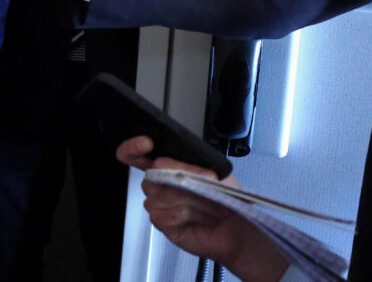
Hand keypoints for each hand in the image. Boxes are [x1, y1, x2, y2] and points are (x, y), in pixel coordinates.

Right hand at [116, 137, 287, 281]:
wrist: (239, 227)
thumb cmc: (228, 199)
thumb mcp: (213, 174)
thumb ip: (188, 168)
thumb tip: (170, 170)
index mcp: (170, 166)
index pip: (138, 153)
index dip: (133, 147)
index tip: (146, 144)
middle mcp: (161, 184)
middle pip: (149, 177)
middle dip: (179, 181)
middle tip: (203, 186)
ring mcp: (160, 203)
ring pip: (158, 196)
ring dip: (188, 200)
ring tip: (205, 205)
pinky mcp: (163, 223)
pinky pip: (162, 215)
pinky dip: (184, 216)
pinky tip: (197, 218)